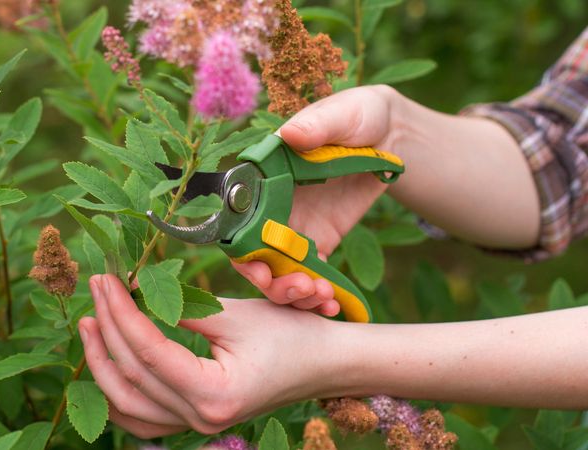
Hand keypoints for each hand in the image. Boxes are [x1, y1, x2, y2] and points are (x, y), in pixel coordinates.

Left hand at [80, 274, 349, 437]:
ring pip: (127, 406)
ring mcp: (196, 427)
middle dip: (106, 328)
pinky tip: (105, 361)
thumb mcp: (233, 314)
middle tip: (96, 287)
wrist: (325, 364)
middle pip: (132, 376)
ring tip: (88, 323)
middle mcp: (202, 420)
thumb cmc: (290, 334)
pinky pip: (142, 418)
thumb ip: (180, 310)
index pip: (148, 352)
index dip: (120, 312)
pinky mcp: (195, 421)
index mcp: (215, 394)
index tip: (106, 279)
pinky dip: (118, 391)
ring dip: (101, 362)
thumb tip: (132, 292)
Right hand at [233, 86, 399, 314]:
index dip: (241, 248)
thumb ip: (317, 126)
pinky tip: (334, 305)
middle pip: (253, 256)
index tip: (258, 267)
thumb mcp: (342, 114)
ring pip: (278, 274)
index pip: (236, 218)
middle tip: (299, 288)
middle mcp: (270, 208)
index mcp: (263, 178)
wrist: (392, 136)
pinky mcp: (319, 245)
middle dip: (269, 281)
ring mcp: (293, 230)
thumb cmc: (358, 116)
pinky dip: (317, 297)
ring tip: (321, 298)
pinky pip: (310, 278)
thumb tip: (289, 134)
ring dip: (294, 295)